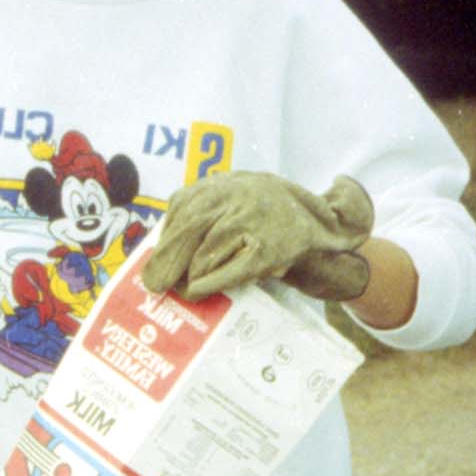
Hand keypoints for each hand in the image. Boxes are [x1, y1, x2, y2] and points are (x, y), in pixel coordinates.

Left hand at [144, 172, 373, 301]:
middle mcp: (240, 194)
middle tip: (154, 285)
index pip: (183, 205)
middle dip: (167, 259)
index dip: (165, 237)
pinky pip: (228, 272)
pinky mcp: (267, 250)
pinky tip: (196, 293)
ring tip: (180, 289)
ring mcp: (254, 220)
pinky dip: (208, 285)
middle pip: (189, 228)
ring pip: (204, 253)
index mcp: (228, 182)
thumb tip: (161, 253)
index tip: (152, 260)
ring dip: (188, 275)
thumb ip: (205, 216)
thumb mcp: (238, 206)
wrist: (323, 227)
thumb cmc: (269, 222)